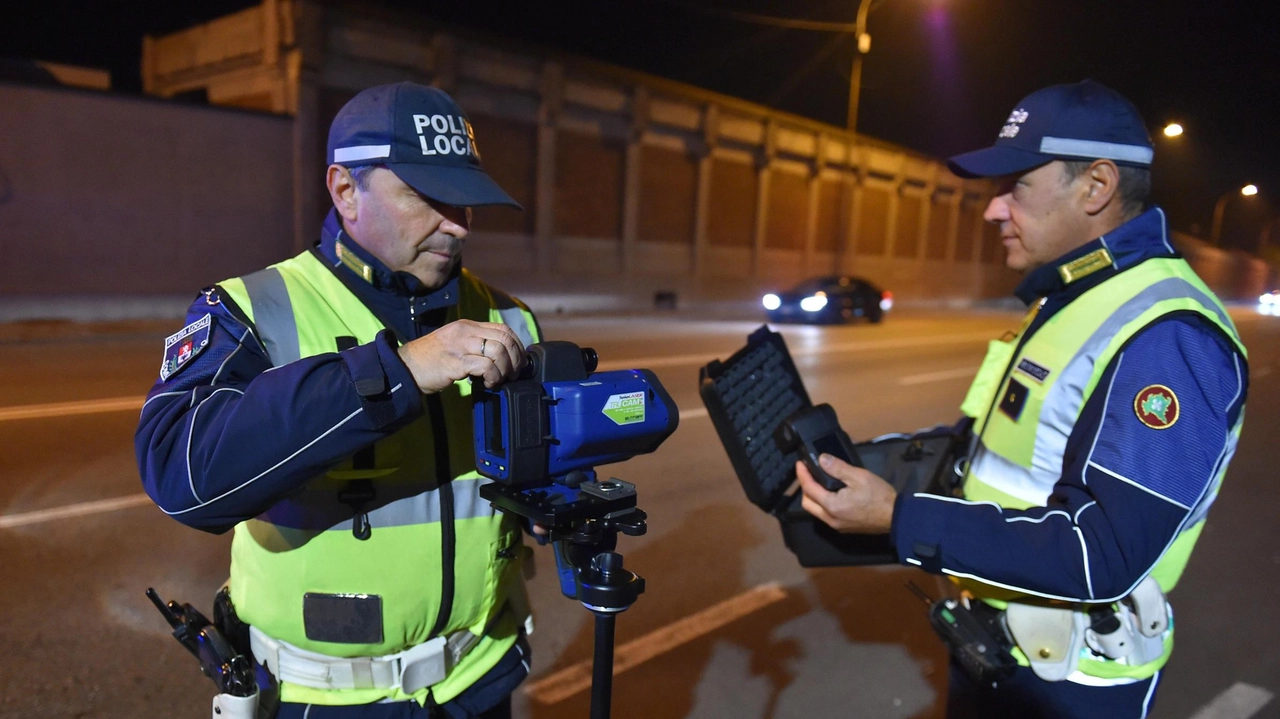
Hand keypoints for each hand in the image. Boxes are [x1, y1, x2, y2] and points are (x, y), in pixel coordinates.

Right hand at [396, 320, 527, 393]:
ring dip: (504, 369)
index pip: (502, 328)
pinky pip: (485, 366)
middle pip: (504, 338)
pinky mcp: (455, 361)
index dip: (516, 345)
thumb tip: (501, 356)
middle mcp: (464, 332)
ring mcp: (459, 345)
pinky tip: (488, 383)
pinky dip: (493, 376)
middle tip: (513, 373)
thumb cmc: (430, 361)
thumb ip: (475, 345)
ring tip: (499, 379)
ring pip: (498, 351)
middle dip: (515, 358)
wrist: (404, 369)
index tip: (518, 361)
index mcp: (466, 325)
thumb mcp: (455, 344)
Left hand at [797, 454, 896, 533]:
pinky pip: (825, 516)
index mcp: (831, 506)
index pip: (809, 489)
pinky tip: (829, 494)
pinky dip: (822, 504)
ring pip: (816, 511)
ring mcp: (837, 526)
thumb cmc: (878, 496)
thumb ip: (838, 468)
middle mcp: (830, 519)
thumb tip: (821, 459)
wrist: (896, 517)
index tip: (800, 463)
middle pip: (807, 503)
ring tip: (818, 481)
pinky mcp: (844, 528)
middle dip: (805, 488)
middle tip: (809, 473)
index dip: (802, 474)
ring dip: (813, 497)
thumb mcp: (859, 476)